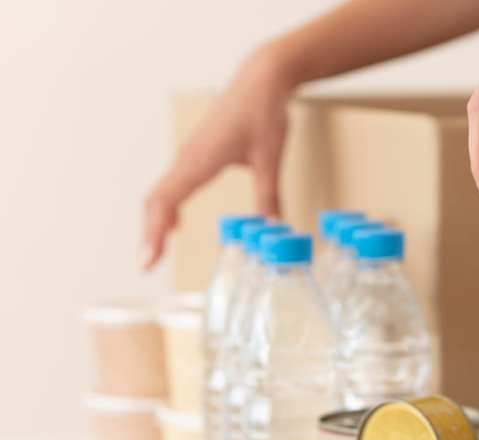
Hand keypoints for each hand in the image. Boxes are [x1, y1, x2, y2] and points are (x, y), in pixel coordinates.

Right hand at [140, 44, 292, 269]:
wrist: (262, 79)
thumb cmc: (264, 113)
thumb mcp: (270, 158)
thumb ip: (270, 197)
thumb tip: (275, 231)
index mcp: (200, 160)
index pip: (165, 202)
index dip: (154, 233)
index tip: (147, 261)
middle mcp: (188, 158)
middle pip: (156, 200)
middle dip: (150, 233)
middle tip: (147, 266)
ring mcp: (190, 154)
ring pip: (161, 192)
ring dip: (155, 221)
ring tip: (154, 251)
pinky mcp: (197, 152)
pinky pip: (173, 183)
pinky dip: (167, 206)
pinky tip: (175, 224)